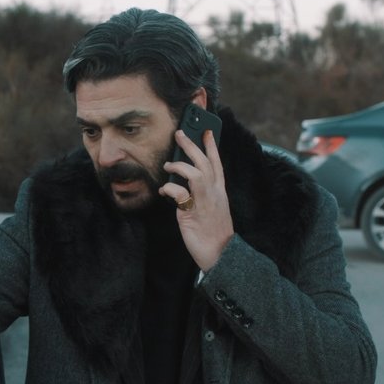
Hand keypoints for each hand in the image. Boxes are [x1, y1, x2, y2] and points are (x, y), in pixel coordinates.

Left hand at [159, 129, 234, 270]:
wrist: (219, 253)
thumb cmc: (212, 231)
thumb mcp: (210, 208)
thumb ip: (201, 194)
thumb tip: (182, 181)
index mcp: (219, 191)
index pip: (217, 164)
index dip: (211, 146)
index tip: (207, 131)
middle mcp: (214, 193)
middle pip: (204, 163)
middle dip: (192, 146)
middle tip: (180, 133)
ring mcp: (204, 202)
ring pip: (196, 173)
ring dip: (180, 165)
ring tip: (168, 164)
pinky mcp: (192, 213)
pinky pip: (180, 194)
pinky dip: (170, 188)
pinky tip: (163, 189)